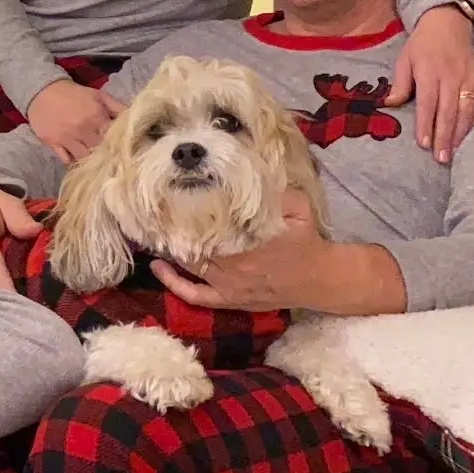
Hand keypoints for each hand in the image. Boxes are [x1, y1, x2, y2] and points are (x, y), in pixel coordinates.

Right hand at [25, 78, 124, 164]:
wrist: (42, 90)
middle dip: (105, 154)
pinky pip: (66, 160)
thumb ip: (117, 107)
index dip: (118, 143)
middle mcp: (83, 130)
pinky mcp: (53, 143)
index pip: (113, 138)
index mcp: (96, 117)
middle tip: (108, 156)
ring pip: (83, 158)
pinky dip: (72, 160)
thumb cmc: (74, 94)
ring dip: (89, 159)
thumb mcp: (98, 95)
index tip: (121, 147)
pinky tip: (76, 157)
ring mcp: (67, 138)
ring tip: (93, 160)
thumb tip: (133, 118)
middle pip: (100, 151)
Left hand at [150, 192, 331, 311]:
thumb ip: (274, 192)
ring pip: (189, 267)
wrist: (320, 279)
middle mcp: (233, 264)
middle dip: (174, 230)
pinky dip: (174, 283)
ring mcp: (228, 285)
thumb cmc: (306, 241)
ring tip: (153, 234)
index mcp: (247, 239)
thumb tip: (250, 172)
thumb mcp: (297, 207)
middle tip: (157, 214)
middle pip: (193, 245)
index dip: (186, 213)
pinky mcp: (229, 300)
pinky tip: (158, 268)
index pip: (207, 225)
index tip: (171, 199)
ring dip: (171, 251)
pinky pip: (194, 295)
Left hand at [388, 6, 473, 162]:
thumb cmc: (422, 44)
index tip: (424, 144)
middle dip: (444, 136)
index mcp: (430, 72)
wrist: (447, 23)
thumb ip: (399, 83)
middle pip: (448, 111)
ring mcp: (470, 78)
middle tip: (441, 158)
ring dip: (461, 132)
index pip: (427, 104)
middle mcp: (452, 77)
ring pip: (467, 109)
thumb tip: (390, 104)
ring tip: (454, 151)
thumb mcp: (404, 59)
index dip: (425, 124)